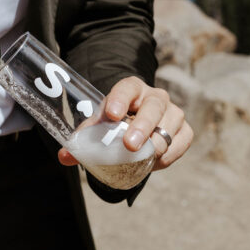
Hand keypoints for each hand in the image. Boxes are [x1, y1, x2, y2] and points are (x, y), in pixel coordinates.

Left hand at [57, 76, 192, 170]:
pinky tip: (154, 162)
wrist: (139, 127)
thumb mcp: (100, 126)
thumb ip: (84, 139)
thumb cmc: (117, 123)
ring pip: (170, 125)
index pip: (127, 87)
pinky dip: (169, 154)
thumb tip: (64, 156)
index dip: (120, 99)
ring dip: (156, 144)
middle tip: (130, 144)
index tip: (112, 114)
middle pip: (153, 107)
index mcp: (132, 89)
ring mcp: (173, 112)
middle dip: (142, 126)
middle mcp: (155, 97)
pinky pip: (181, 142)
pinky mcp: (184, 130)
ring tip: (142, 158)